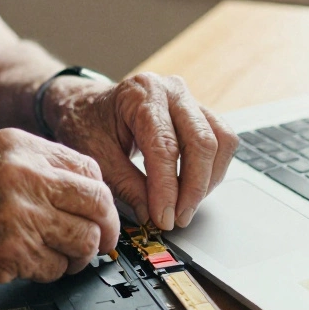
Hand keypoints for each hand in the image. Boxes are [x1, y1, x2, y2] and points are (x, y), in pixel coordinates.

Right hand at [0, 128, 119, 291]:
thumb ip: (34, 168)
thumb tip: (85, 192)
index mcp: (19, 146)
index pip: (89, 167)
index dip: (101, 196)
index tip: (99, 214)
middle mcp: (24, 173)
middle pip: (98, 202)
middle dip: (106, 229)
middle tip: (100, 243)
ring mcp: (19, 213)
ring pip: (84, 239)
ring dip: (78, 256)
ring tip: (59, 257)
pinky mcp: (12, 251)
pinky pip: (56, 267)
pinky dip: (50, 273)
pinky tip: (29, 266)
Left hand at [49, 73, 238, 230]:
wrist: (86, 105)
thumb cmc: (87, 124)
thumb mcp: (96, 156)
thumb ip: (126, 186)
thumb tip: (153, 215)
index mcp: (140, 94)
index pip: (165, 146)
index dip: (167, 188)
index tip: (164, 218)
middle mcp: (170, 90)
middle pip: (201, 142)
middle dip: (193, 188)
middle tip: (178, 219)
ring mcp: (189, 98)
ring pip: (220, 140)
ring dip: (208, 179)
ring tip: (186, 206)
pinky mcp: (199, 112)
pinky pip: (222, 140)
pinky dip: (213, 169)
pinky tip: (194, 188)